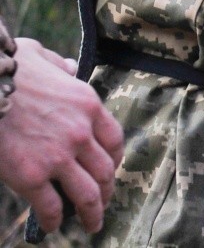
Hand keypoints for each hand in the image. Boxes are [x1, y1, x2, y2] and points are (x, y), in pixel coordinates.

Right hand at [0, 39, 124, 234]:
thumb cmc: (6, 69)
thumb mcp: (42, 56)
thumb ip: (60, 66)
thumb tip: (69, 68)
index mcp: (88, 104)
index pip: (114, 139)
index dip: (115, 158)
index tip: (110, 168)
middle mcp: (80, 133)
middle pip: (105, 170)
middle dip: (108, 190)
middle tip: (104, 203)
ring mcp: (58, 156)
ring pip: (88, 193)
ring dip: (92, 213)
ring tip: (91, 224)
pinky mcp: (31, 176)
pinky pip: (52, 206)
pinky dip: (56, 219)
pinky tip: (54, 225)